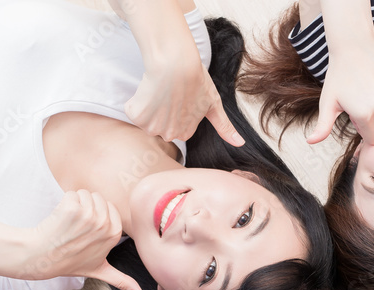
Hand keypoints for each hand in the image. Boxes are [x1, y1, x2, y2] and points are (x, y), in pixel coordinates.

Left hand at [26, 190, 142, 289]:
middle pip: (97, 198)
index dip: (96, 216)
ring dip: (74, 204)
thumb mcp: (100, 270)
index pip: (109, 207)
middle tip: (76, 229)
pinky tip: (60, 219)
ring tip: (68, 224)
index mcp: (115, 233)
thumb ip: (122, 281)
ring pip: (84, 194)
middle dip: (86, 208)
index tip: (87, 233)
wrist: (42, 257)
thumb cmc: (70, 262)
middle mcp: (105, 224)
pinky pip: (71, 193)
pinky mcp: (72, 208)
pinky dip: (63, 203)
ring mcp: (89, 216)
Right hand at [126, 58, 242, 147]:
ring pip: (146, 119)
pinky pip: (133, 111)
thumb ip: (224, 127)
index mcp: (185, 132)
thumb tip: (240, 144)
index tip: (178, 97)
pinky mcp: (137, 116)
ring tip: (159, 91)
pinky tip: (148, 90)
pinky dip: (137, 101)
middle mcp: (169, 135)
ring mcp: (152, 127)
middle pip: (159, 126)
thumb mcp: (213, 103)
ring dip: (149, 106)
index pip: (175, 126)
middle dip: (161, 112)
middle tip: (168, 93)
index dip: (175, 110)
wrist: (175, 62)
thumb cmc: (196, 79)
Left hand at [308, 46, 373, 144]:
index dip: (363, 128)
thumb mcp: (327, 103)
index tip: (356, 114)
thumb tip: (311, 142)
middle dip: (372, 117)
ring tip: (369, 89)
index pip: (372, 138)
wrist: (354, 47)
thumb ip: (323, 126)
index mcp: (363, 115)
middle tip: (360, 98)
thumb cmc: (338, 77)